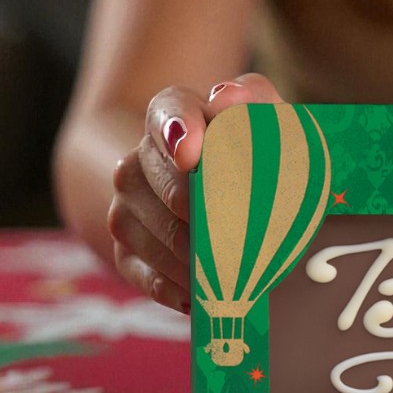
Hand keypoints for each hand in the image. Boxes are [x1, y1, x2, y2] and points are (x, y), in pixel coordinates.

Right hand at [107, 73, 285, 311]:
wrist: (217, 191)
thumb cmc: (253, 152)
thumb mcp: (266, 121)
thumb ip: (258, 101)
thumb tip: (230, 97)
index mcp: (174, 114)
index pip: (169, 111)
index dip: (180, 131)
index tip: (193, 155)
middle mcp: (139, 158)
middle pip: (164, 184)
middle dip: (203, 211)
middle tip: (243, 233)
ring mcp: (127, 207)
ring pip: (158, 234)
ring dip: (199, 256)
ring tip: (240, 271)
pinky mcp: (126, 252)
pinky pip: (148, 276)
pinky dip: (180, 287)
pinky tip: (207, 294)